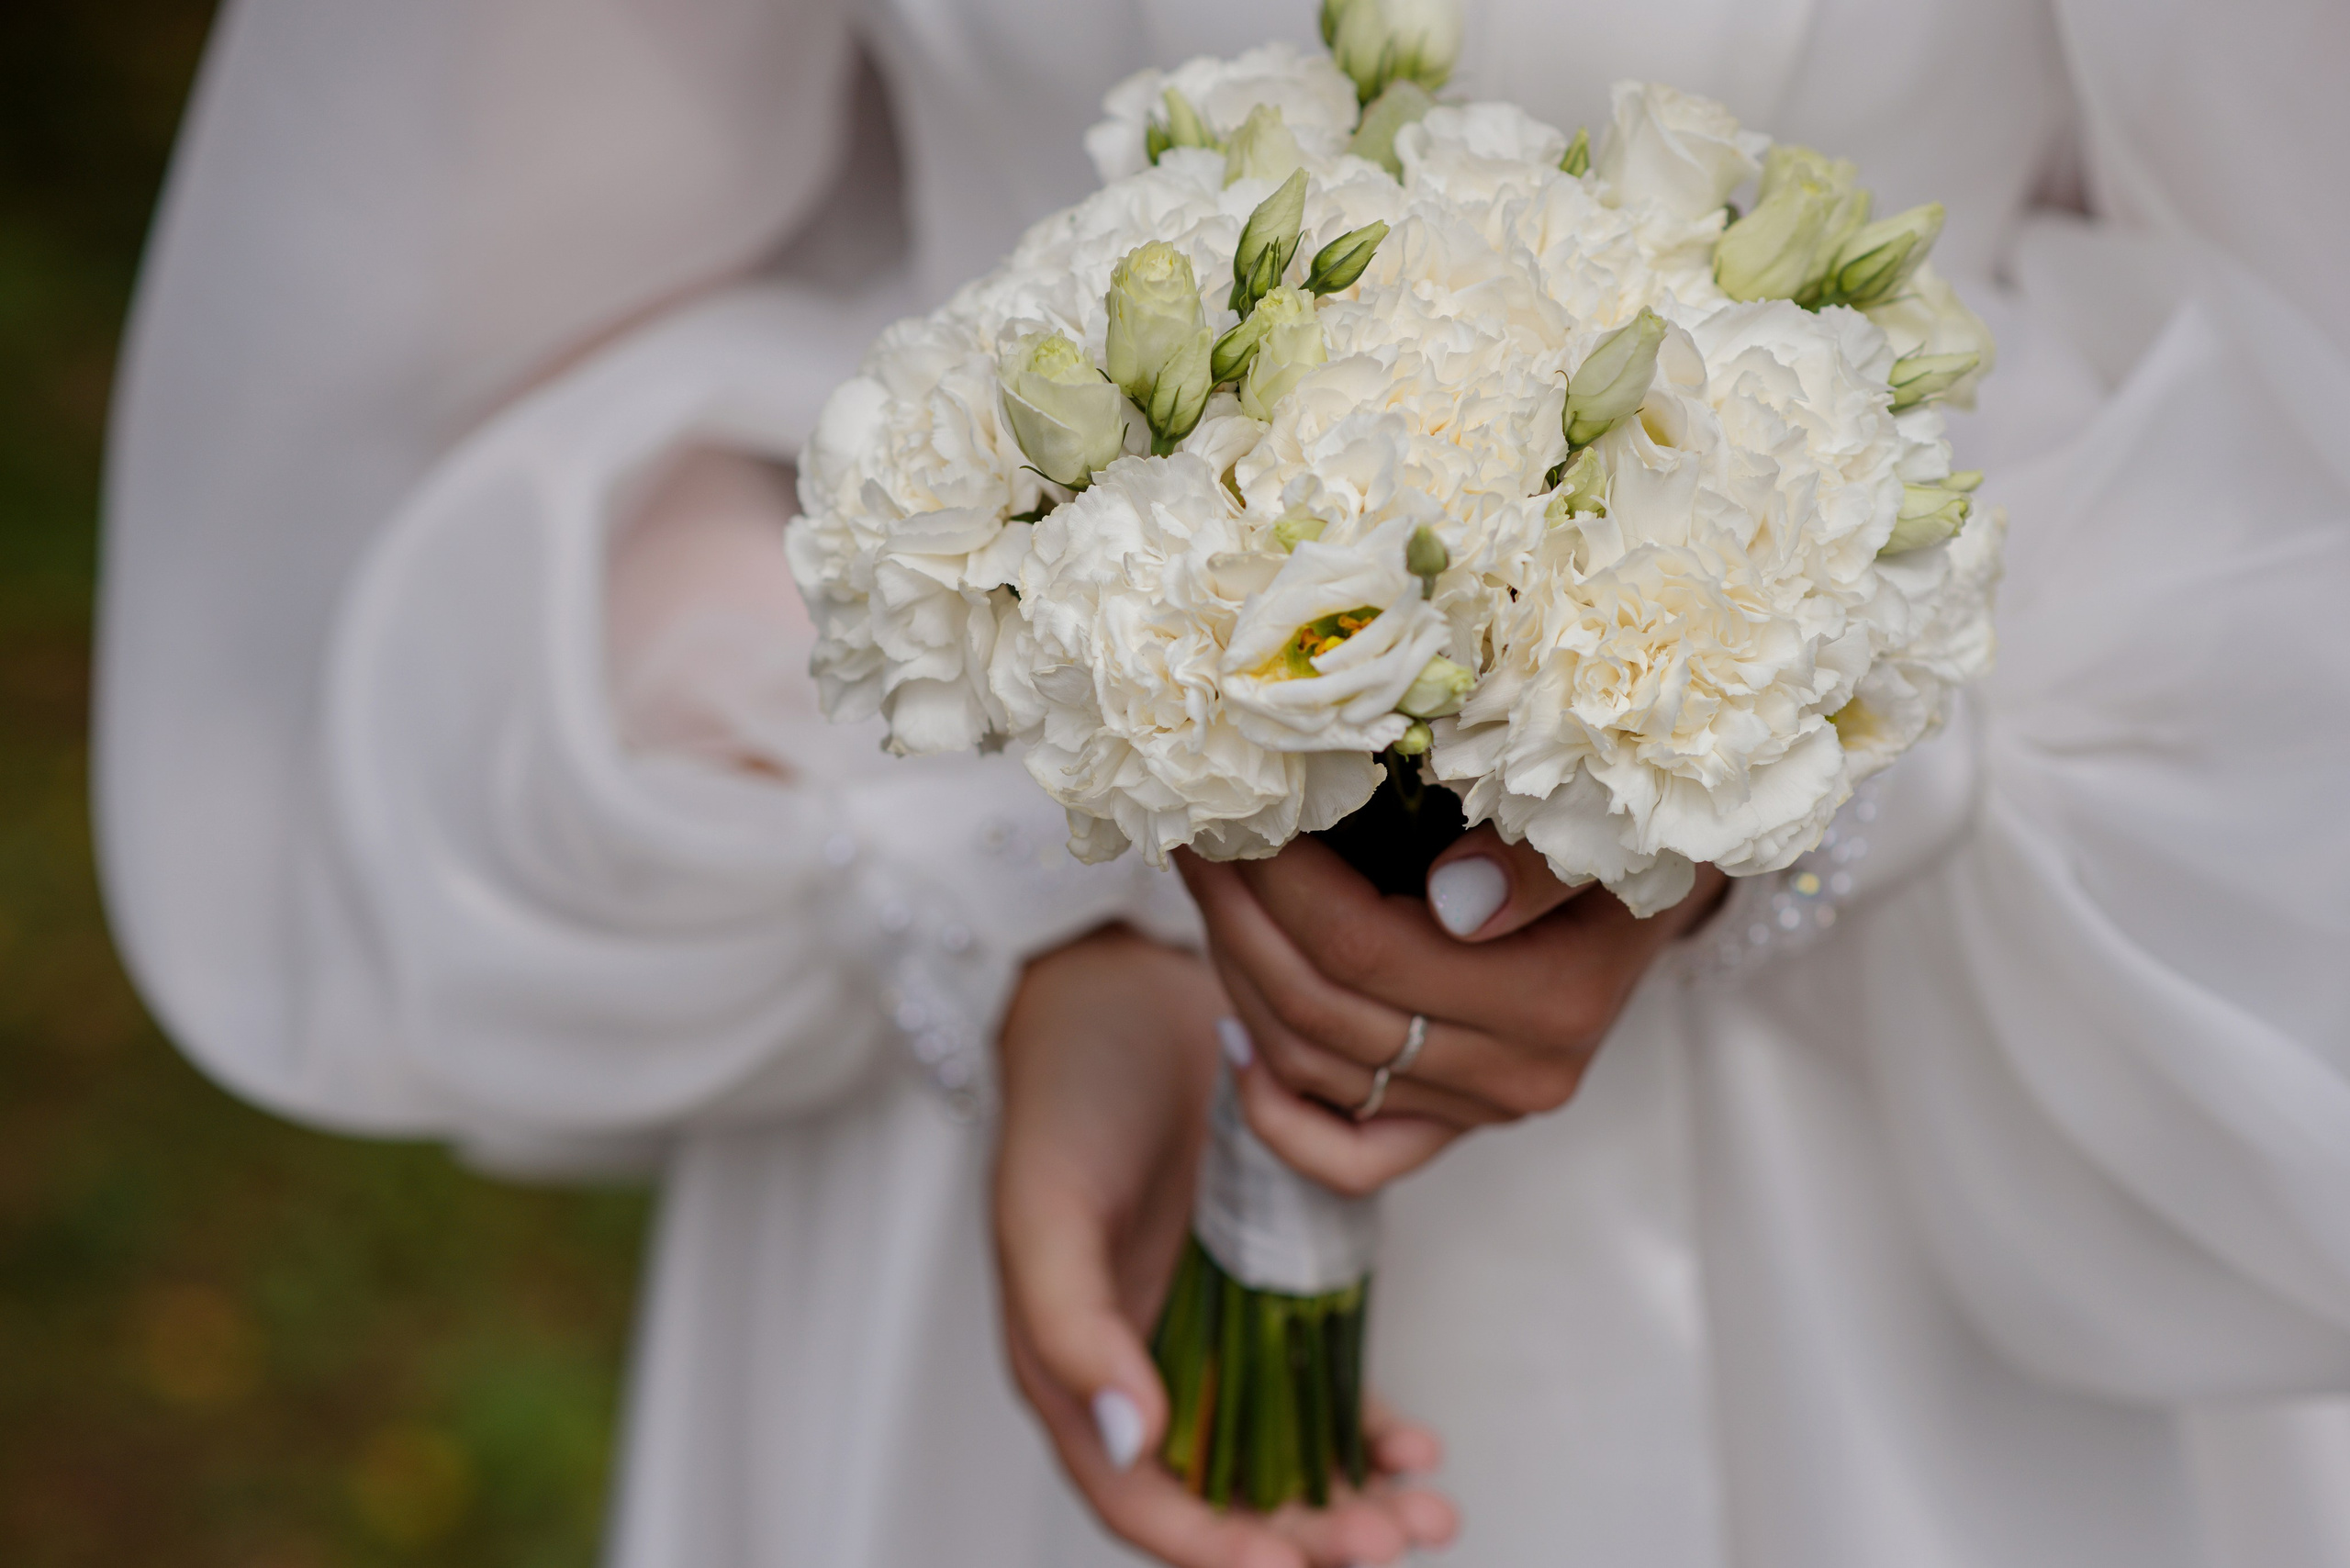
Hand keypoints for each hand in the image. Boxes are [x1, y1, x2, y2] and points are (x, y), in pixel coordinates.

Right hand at [993, 925, 1458, 1567]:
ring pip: (1282, 1451)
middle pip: (1226, 1491)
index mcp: (1076, 1365)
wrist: (1121, 986)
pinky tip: (1415, 1444)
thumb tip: (1136, 1439)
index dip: (1213, 1546)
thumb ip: (1073, 1327)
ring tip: (1423, 1514)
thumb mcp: (1046, 1208)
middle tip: (1388, 1543)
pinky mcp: (1269, 1284)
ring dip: (1348, 1500)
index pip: (1142, 1497)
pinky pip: (1321, 1381)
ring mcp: (1213, 1326)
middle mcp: (1146, 1363)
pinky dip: (1366, 1426)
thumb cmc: (1066, 1093)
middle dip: (1305, 1538)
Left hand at [1177, 830, 1726, 1195]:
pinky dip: (1276, 1115)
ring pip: (1312, 1065)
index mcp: (1557, 998)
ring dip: (1238, 972)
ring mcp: (1482, 1111)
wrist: (1657, 881)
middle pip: (1323, 1008)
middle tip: (1198, 832)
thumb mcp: (1603, 820)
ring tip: (1208, 884)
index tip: (1238, 808)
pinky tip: (1232, 1039)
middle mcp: (1519, 1075)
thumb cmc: (1623, 828)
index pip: (1367, 948)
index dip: (1281, 883)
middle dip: (1240, 914)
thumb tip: (1454, 899)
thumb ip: (1540, 858)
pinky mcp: (1454, 1127)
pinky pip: (1348, 1158)